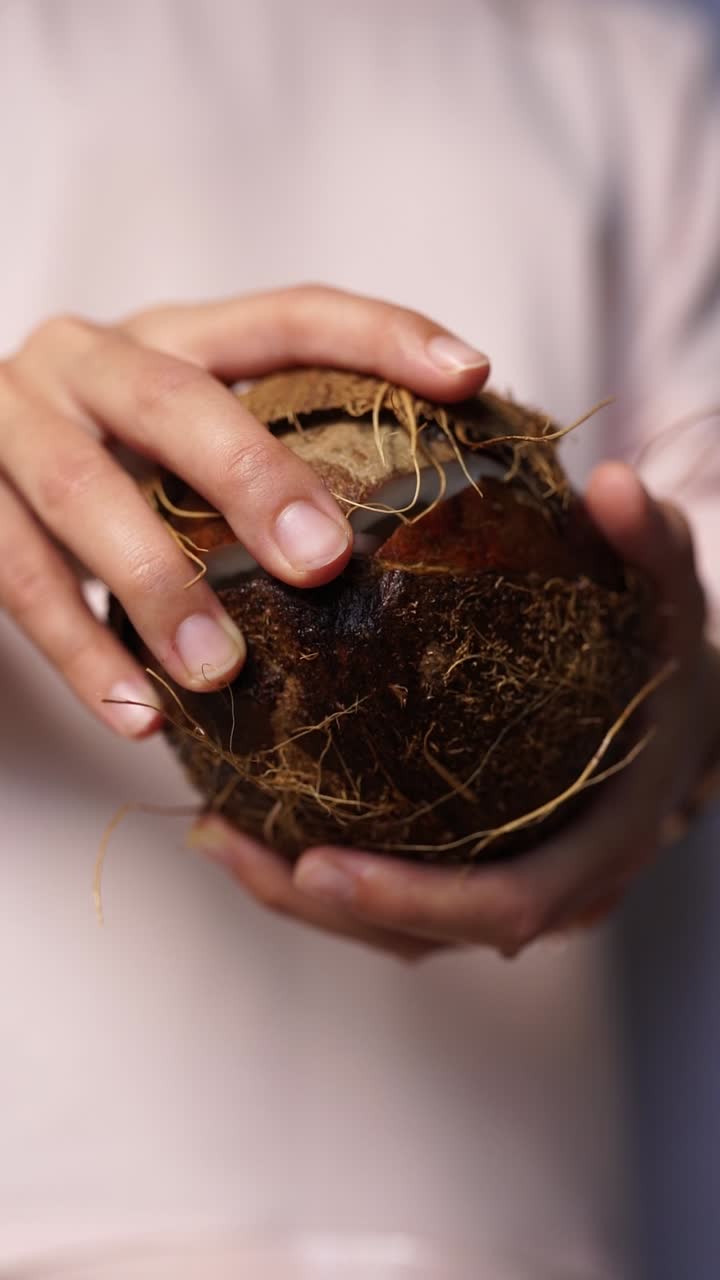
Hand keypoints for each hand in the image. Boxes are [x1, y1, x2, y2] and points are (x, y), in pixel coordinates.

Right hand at [0, 285, 488, 735]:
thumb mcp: (185, 430)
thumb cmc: (113, 451)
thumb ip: (268, 449)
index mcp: (168, 331)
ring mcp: (14, 424)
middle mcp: (87, 359)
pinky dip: (82, 653)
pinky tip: (142, 716)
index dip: (378, 336)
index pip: (285, 315)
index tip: (466, 376)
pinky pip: (19, 579)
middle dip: (252, 478)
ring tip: (223, 670)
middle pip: (173, 402)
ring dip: (158, 588)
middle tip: (322, 563)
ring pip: (83, 494)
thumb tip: (421, 522)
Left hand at [189, 463, 719, 957]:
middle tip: (225, 842)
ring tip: (213, 833)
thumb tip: (613, 483)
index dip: (413, 898)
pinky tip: (248, 811)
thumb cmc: (670, 663)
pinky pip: (392, 895)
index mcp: (598, 844)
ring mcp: (509, 885)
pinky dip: (319, 872)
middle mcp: (552, 887)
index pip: (506, 902)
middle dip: (321, 907)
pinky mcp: (474, 869)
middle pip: (426, 934)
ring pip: (397, 929)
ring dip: (300, 896)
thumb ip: (650, 549)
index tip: (319, 864)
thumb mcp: (670, 598)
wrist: (680, 718)